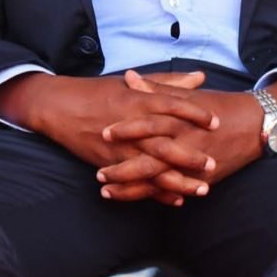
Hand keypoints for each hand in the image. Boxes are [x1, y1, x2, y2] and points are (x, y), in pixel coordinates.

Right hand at [0, 71, 218, 205]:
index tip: (216, 121)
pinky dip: (155, 193)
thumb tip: (200, 77)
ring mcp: (120, 148)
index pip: (172, 106)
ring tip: (202, 189)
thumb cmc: (100, 92)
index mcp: (138, 101)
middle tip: (213, 164)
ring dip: (178, 180)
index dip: (195, 114)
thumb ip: (169, 83)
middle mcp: (131, 126)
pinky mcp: (110, 163)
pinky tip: (175, 200)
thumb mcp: (134, 84)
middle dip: (189, 156)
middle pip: (164, 143)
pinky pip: (135, 182)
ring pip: (152, 168)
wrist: (60, 107)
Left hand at [96, 77, 267, 202]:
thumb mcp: (189, 96)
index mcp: (182, 120)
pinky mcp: (202, 179)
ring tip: (106, 191)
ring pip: (159, 181)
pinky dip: (156, 197)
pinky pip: (175, 191)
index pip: (150, 125)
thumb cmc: (221, 106)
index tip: (105, 133)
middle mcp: (187, 144)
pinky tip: (136, 199)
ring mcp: (195, 165)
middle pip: (150, 160)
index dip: (127, 129)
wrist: (256, 126)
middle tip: (99, 174)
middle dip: (123, 169)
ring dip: (131, 188)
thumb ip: (157, 88)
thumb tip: (130, 77)